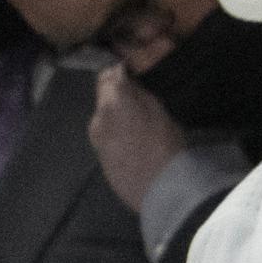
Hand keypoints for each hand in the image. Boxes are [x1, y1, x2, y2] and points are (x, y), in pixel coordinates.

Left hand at [88, 64, 186, 215]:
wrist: (159, 189)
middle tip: (138, 104)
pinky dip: (115, 135)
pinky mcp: (99, 158)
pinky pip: (106, 138)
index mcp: (112, 100)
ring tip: (136, 127)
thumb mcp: (158, 109)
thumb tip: (125, 78)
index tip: (131, 75)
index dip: (119, 72)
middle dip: (116, 96)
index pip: (107, 74)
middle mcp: (97, 117)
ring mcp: (95, 140)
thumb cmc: (166, 145)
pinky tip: (132, 145)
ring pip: (103, 118)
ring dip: (115, 116)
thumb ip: (137, 91)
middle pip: (102, 97)